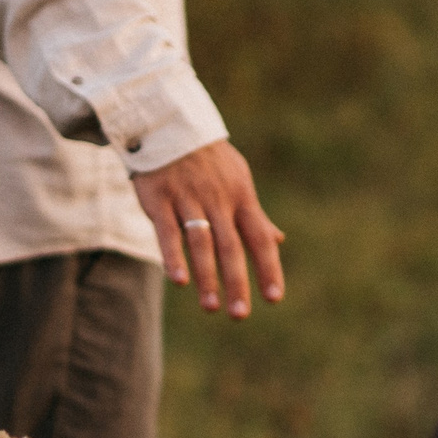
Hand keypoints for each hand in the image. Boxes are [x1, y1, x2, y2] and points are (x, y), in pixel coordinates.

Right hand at [131, 139, 284, 318]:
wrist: (167, 122)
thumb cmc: (208, 160)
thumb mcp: (238, 181)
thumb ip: (254, 215)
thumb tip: (278, 240)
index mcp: (241, 197)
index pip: (259, 238)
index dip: (268, 268)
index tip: (274, 298)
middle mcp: (217, 199)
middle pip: (230, 246)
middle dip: (237, 282)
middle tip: (240, 315)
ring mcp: (187, 198)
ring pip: (200, 242)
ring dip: (207, 276)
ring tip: (211, 307)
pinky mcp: (158, 198)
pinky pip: (167, 232)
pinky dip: (173, 256)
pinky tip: (180, 281)